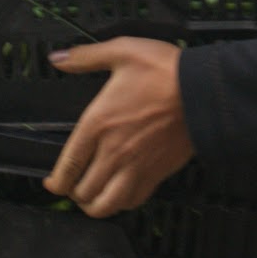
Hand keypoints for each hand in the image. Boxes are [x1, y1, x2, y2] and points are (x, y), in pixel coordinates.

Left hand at [42, 37, 193, 217]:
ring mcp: (136, 167)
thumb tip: (57, 58)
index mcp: (99, 123)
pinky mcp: (157, 174)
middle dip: (73, 193)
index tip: (52, 183)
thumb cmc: (164, 71)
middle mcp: (114, 152)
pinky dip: (121, 204)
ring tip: (92, 199)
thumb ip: (85, 57)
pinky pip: (133, 201)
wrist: (204, 91)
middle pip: (83, 191)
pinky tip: (119, 194)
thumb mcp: (121, 51)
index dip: (56, 181)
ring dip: (94, 206)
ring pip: (107, 205)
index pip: (68, 165)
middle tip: (72, 187)